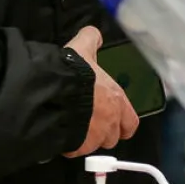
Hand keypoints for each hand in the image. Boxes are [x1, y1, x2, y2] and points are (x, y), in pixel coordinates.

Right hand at [62, 26, 139, 157]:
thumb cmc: (73, 72)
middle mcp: (110, 121)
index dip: (123, 123)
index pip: (131, 122)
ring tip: (73, 126)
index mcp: (116, 99)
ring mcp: (94, 136)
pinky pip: (74, 150)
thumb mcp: (83, 48)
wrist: (53, 91)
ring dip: (86, 139)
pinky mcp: (77, 146)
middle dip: (102, 132)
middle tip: (88, 122)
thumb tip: (94, 34)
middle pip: (112, 136)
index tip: (114, 121)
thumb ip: (91, 39)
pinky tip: (61, 132)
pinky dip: (69, 145)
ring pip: (94, 145)